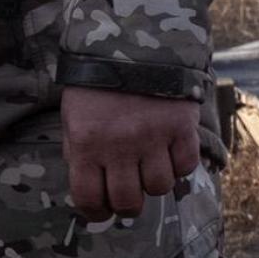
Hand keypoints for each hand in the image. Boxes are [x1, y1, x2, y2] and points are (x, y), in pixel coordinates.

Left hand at [60, 85, 199, 221]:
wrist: (128, 45)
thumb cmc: (94, 87)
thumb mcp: (73, 117)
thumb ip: (78, 153)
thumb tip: (89, 191)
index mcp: (86, 143)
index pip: (89, 198)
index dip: (95, 212)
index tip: (100, 210)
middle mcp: (119, 145)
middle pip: (128, 202)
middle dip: (126, 204)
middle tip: (127, 191)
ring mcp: (153, 137)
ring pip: (160, 188)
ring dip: (152, 181)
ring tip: (146, 163)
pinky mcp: (180, 128)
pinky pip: (185, 166)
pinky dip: (178, 164)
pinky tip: (167, 150)